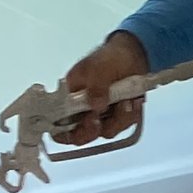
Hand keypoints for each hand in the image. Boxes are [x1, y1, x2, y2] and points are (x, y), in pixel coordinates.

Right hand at [56, 30, 149, 146]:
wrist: (133, 56)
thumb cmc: (109, 58)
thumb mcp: (97, 67)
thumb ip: (95, 87)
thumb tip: (95, 106)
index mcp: (69, 98)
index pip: (57, 124)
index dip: (63, 133)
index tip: (77, 128)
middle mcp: (83, 110)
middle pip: (81, 135)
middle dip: (93, 129)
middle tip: (99, 117)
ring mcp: (102, 115)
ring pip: (106, 131)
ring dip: (118, 117)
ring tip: (126, 99)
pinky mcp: (118, 117)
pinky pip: (124, 125)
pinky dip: (130, 114)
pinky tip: (134, 100)